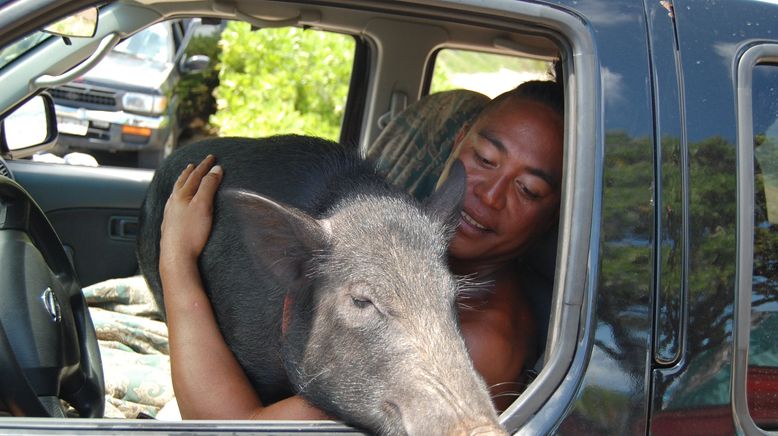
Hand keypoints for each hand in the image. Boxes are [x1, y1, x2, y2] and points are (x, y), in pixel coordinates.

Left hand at [160, 155, 222, 270]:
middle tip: (195, 164)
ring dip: (182, 182)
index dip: (205, 165)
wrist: (176, 256)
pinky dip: (176, 197)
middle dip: (191, 171)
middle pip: (183, 181)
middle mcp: (173, 201)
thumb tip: (216, 169)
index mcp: (182, 194)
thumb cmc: (191, 232)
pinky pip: (172, 204)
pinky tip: (176, 202)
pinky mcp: (170, 225)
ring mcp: (170, 213)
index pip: (196, 175)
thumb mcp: (204, 205)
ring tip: (184, 178)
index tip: (212, 157)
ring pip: (175, 192)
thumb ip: (209, 186)